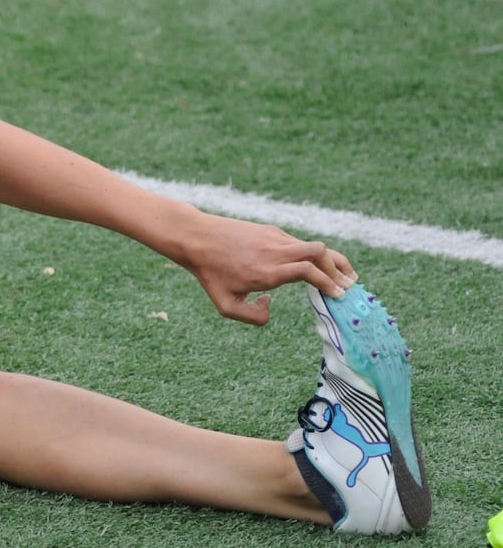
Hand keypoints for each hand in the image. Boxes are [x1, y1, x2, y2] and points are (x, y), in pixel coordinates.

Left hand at [177, 212, 355, 325]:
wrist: (197, 237)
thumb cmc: (209, 273)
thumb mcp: (225, 305)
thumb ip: (252, 317)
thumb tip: (271, 304)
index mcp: (267, 271)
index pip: (308, 272)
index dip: (328, 283)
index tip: (338, 295)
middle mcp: (275, 252)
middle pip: (319, 253)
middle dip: (338, 270)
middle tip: (349, 286)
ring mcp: (275, 238)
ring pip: (313, 245)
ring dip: (332, 260)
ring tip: (345, 274)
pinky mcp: (271, 230)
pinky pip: (300, 242)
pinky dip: (315, 254)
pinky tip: (318, 264)